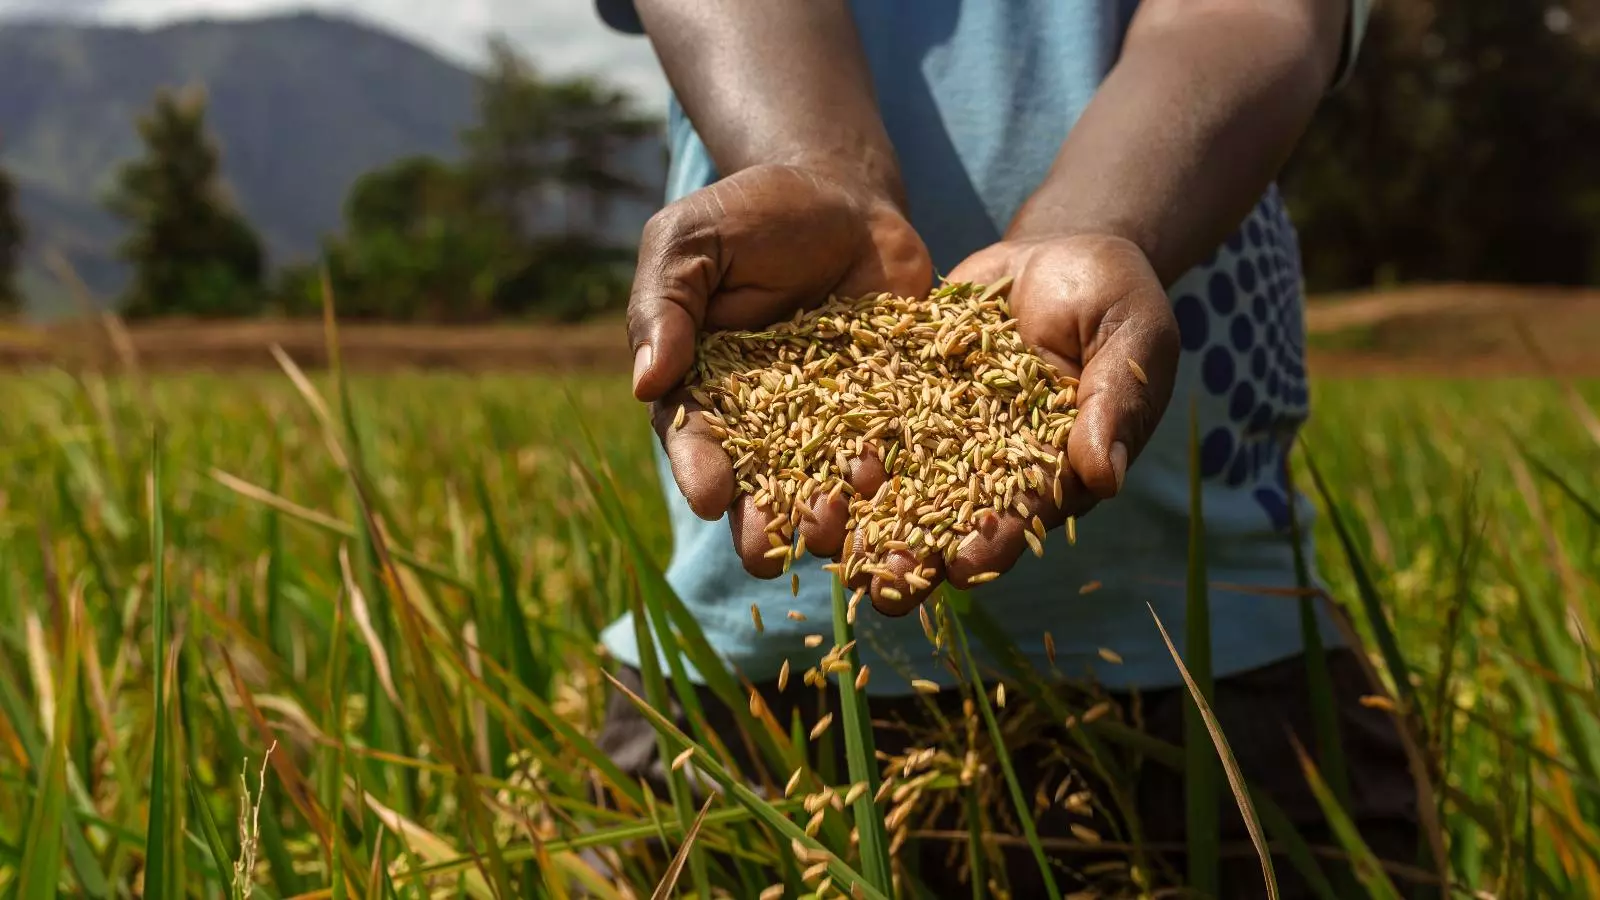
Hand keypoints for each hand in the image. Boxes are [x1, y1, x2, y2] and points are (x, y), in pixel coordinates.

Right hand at [628, 163, 933, 576]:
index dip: (699, 470)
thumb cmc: (750, 214)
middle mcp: (765, 424)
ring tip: (841, 538)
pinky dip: (902, 484)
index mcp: (704, 392)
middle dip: (764, 522)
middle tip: (772, 552)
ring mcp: (832, 425)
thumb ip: (667, 304)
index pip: (695, 440)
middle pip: (759, 486)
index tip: (709, 496)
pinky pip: (896, 456)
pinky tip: (909, 504)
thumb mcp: (691, 240)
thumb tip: (645, 382)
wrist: (843, 196)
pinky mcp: (891, 412)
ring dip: (834, 521)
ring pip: (828, 487)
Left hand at [855, 234, 1179, 612]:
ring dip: (862, 515)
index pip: (1022, 517)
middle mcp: (988, 465)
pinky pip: (866, 419)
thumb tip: (1107, 476)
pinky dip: (833, 444)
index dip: (994, 542)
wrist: (1056, 251)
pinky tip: (793, 463)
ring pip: (897, 481)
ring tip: (823, 539)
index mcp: (1051, 471)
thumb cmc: (1114, 298)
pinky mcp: (904, 392)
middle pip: (949, 519)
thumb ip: (1113, 405)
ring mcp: (941, 431)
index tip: (964, 566)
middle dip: (915, 555)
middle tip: (879, 589)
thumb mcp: (1129, 339)